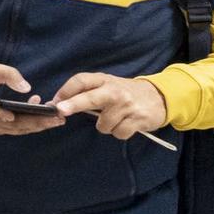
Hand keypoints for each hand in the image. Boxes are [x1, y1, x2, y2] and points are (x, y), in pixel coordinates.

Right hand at [0, 62, 59, 137]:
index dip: (4, 115)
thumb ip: (6, 74)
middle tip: (59, 118)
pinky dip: (30, 125)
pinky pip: (16, 129)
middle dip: (38, 122)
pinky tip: (43, 116)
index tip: (17, 115)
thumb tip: (27, 87)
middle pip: (14, 124)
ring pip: (17, 129)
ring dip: (38, 125)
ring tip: (58, 120)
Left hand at [53, 72, 169, 140]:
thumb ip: (88, 92)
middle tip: (60, 110)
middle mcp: (115, 91)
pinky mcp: (138, 119)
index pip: (81, 80)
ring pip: (103, 124)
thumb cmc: (125, 93)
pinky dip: (119, 132)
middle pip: (90, 98)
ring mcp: (127, 105)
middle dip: (73, 104)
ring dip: (106, 126)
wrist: (158, 97)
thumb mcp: (108, 85)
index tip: (55, 101)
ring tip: (117, 118)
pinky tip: (126, 123)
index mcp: (104, 80)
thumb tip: (60, 103)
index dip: (66, 90)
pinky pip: (118, 133)